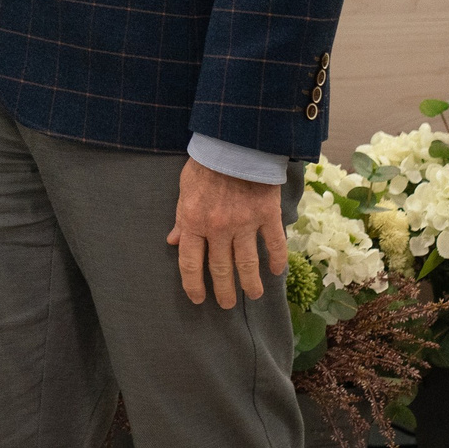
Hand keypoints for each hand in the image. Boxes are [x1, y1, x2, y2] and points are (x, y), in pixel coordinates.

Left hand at [168, 157, 287, 308]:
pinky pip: (274, 244)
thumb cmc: (205, 164)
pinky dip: (277, 260)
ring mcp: (244, 223)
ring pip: (248, 264)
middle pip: (220, 269)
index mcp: (192, 222)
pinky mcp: (267, 216)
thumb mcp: (184, 190)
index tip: (198, 299)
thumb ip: (180, 218)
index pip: (190, 263)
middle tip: (227, 304)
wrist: (234, 143)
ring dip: (250, 283)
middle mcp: (217, 228)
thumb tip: (172, 241)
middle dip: (224, 291)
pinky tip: (276, 272)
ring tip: (252, 295)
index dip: (193, 284)